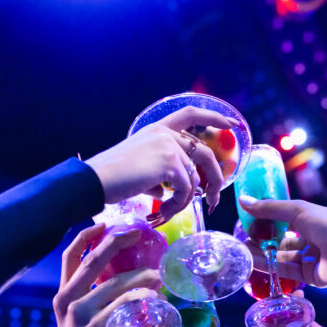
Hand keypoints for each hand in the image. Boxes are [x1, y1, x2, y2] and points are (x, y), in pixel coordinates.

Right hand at [53, 224, 163, 326]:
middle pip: (92, 261)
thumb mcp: (80, 322)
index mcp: (62, 296)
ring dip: (141, 275)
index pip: (69, 257)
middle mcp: (67, 301)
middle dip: (116, 242)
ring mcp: (81, 315)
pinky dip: (142, 299)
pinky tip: (156, 298)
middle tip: (138, 233)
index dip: (86, 236)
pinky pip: (124, 306)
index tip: (104, 223)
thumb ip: (94, 301)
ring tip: (159, 273)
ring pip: (116, 284)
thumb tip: (122, 282)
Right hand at [86, 106, 237, 217]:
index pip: (191, 114)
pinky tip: (164, 212)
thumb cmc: (112, 177)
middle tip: (214, 201)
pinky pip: (187, 191)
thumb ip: (161, 172)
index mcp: (158, 129)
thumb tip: (173, 191)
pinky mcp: (169, 164)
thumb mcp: (140, 167)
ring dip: (185, 202)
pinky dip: (178, 206)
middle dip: (216, 180)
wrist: (94, 181)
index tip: (233, 124)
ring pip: (195, 180)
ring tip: (168, 212)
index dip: (214, 118)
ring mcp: (169, 147)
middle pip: (205, 154)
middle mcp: (165, 134)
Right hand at [238, 197, 326, 289]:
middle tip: (240, 239)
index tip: (245, 221)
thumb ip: (269, 208)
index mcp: (310, 219)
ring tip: (241, 251)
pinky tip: (252, 262)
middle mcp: (310, 238)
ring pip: (281, 257)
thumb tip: (243, 201)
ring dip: (262, 254)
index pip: (282, 219)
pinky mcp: (310, 276)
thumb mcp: (298, 210)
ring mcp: (310, 258)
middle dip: (261, 240)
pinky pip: (286, 271)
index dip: (264, 220)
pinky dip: (269, 266)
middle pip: (280, 240)